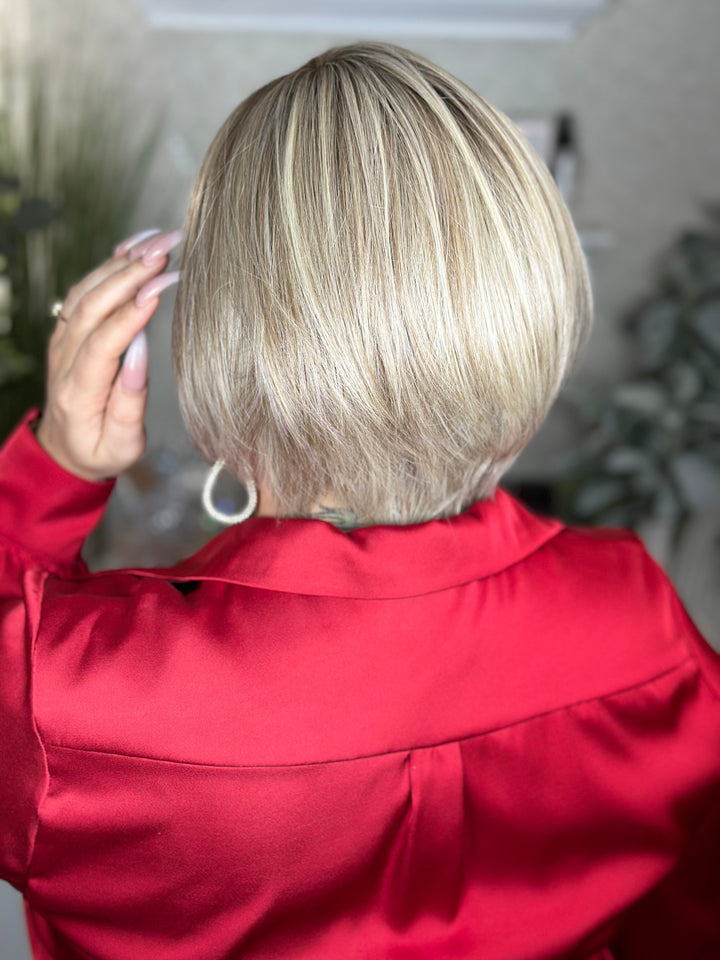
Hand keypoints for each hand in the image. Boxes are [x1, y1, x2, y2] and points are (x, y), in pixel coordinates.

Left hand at [35, 229, 181, 482]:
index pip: (101, 344)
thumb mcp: (123, 444)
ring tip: (159, 241)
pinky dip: (110, 263)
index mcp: (77, 392)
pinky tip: (136, 246)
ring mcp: (62, 340)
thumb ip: (130, 400)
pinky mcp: (68, 329)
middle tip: (166, 250)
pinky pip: (85, 288)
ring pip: (86, 290)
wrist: (65, 448)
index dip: (129, 315)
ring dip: (122, 262)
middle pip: (91, 307)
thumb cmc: (101, 449)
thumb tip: (140, 350)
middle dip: (129, 274)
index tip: (158, 290)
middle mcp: (63, 359)